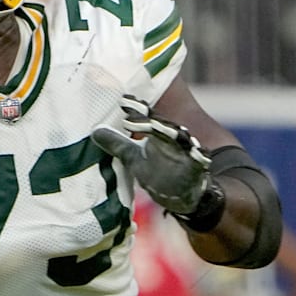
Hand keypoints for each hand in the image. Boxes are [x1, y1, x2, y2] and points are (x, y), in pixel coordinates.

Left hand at [90, 94, 212, 214]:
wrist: (181, 195)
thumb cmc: (157, 171)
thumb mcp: (132, 158)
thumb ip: (116, 144)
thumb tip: (94, 131)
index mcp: (157, 134)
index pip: (146, 118)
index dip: (137, 109)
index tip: (123, 101)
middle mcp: (172, 139)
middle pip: (162, 125)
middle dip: (150, 120)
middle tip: (134, 118)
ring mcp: (186, 152)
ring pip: (181, 139)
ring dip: (173, 132)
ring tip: (160, 126)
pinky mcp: (198, 168)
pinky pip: (200, 160)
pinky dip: (199, 156)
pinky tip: (197, 152)